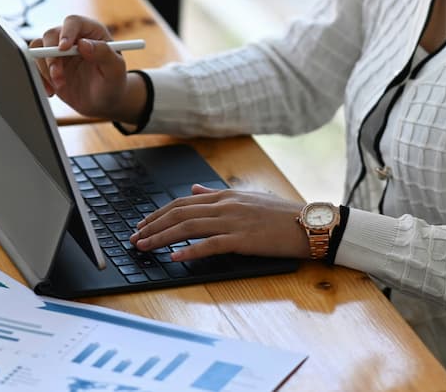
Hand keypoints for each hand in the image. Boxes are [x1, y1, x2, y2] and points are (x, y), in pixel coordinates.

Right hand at [30, 15, 143, 121]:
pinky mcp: (48, 65)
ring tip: (59, 86)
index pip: (73, 22)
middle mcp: (72, 38)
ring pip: (39, 49)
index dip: (66, 32)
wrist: (102, 102)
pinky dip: (39, 78)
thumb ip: (104, 54)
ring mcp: (58, 51)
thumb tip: (84, 44)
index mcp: (91, 32)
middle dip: (51, 56)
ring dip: (45, 69)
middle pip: (51, 35)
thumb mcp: (115, 70)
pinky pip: (34, 65)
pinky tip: (51, 91)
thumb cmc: (113, 83)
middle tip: (58, 75)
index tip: (64, 48)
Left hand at [130, 185, 311, 260]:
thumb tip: (194, 188)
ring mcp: (233, 221)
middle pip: (179, 213)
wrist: (310, 223)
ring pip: (188, 227)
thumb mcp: (247, 197)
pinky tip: (174, 257)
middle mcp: (225, 205)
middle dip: (152, 225)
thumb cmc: (281, 213)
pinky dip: (189, 251)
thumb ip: (218, 194)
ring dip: (162, 237)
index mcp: (225, 195)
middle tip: (135, 238)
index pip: (182, 202)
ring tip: (144, 246)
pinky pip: (210, 245)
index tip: (143, 223)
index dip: (159, 213)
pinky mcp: (243, 239)